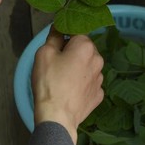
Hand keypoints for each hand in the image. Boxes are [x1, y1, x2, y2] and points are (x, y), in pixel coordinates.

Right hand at [31, 26, 104, 144]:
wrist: (57, 116)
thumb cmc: (49, 82)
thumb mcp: (44, 53)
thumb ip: (54, 37)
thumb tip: (59, 28)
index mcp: (85, 46)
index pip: (76, 31)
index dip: (64, 35)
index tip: (55, 43)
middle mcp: (98, 60)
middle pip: (84, 49)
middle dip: (72, 52)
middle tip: (56, 64)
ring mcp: (100, 79)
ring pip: (87, 66)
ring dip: (78, 68)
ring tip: (62, 80)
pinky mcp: (98, 95)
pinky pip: (89, 83)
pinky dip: (81, 84)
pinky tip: (70, 91)